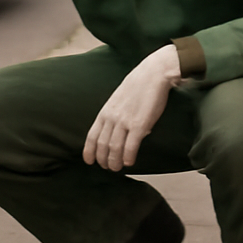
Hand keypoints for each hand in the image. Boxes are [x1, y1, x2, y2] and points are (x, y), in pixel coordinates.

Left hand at [83, 45, 182, 171]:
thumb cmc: (138, 85)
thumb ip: (114, 114)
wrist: (153, 74)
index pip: (92, 136)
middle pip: (102, 145)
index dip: (89, 151)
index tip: (90, 161)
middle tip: (107, 168)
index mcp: (105, 111)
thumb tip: (115, 129)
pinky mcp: (139, 124)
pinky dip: (128, 157)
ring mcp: (124, 121)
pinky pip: (130, 146)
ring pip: (114, 148)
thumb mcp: (118, 99)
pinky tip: (129, 162)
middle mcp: (112, 117)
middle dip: (103, 159)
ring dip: (114, 162)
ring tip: (117, 168)